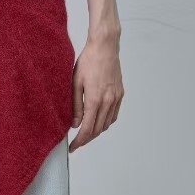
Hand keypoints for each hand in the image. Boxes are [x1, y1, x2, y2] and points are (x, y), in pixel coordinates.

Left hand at [69, 35, 123, 151]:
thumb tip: (75, 123)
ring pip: (107, 124)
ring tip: (86, 132)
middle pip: (98, 129)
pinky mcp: (120, 94)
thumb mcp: (75, 83)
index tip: (73, 147)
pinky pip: (114, 115)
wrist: (105, 47)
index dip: (80, 141)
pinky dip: (106, 122)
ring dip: (97, 131)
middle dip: (87, 139)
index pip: (87, 129)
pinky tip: (98, 121)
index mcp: (95, 99)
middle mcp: (108, 101)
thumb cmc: (88, 61)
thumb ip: (75, 105)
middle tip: (77, 142)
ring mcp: (116, 98)